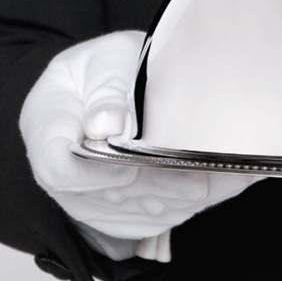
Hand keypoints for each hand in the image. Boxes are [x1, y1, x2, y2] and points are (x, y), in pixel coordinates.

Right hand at [19, 31, 259, 241]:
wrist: (97, 90)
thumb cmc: (99, 70)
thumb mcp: (100, 62)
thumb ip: (105, 91)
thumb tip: (106, 125)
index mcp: (47, 132)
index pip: (62, 168)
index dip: (98, 174)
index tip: (131, 167)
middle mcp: (66, 180)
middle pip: (112, 198)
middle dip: (163, 187)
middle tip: (205, 176)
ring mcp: (95, 204)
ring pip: (143, 213)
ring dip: (188, 198)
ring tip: (234, 175)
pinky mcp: (126, 215)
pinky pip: (161, 218)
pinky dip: (197, 201)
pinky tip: (231, 181)